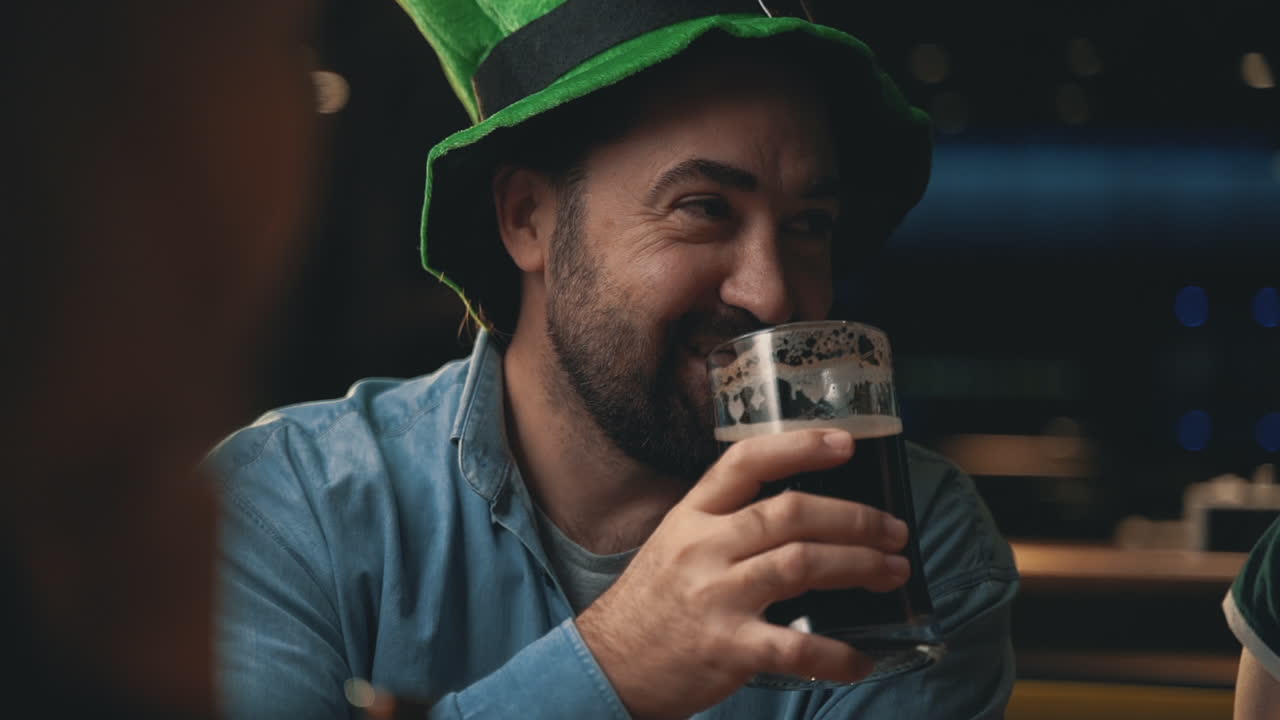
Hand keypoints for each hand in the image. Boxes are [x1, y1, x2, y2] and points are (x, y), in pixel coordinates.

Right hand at [575, 428, 910, 719]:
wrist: (609, 664)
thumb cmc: (654, 602)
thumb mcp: (677, 541)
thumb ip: (728, 521)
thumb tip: (805, 511)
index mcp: (692, 514)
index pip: (746, 462)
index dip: (800, 447)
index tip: (847, 443)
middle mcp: (704, 547)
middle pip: (791, 514)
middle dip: (856, 519)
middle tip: (895, 531)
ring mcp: (716, 596)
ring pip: (802, 565)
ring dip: (860, 566)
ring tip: (893, 572)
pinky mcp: (727, 647)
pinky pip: (795, 646)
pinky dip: (836, 654)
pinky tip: (861, 658)